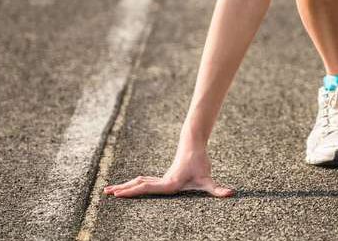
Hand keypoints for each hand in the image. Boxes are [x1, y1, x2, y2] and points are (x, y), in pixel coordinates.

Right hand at [103, 149, 234, 197]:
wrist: (194, 143)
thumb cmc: (200, 162)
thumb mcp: (208, 179)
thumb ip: (218, 189)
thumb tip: (231, 194)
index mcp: (168, 184)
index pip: (147, 189)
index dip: (132, 192)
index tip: (118, 194)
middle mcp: (162, 181)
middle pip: (138, 185)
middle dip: (123, 190)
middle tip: (106, 192)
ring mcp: (161, 178)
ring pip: (139, 182)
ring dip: (125, 186)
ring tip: (110, 190)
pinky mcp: (163, 177)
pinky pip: (144, 182)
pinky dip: (134, 184)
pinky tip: (129, 187)